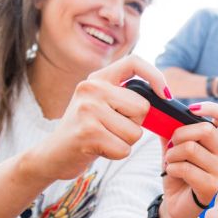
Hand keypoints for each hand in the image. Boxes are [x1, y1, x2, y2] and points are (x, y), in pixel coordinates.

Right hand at [27, 55, 165, 180]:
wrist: (52, 155)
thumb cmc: (87, 132)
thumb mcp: (103, 105)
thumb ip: (126, 98)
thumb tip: (164, 97)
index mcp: (97, 79)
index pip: (133, 62)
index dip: (155, 75)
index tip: (165, 95)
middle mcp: (91, 88)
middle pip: (142, 108)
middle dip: (134, 125)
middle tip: (110, 128)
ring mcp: (88, 109)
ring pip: (135, 132)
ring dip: (124, 142)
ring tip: (103, 139)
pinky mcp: (88, 133)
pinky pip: (124, 149)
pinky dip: (116, 154)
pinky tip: (98, 149)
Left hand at [158, 102, 217, 217]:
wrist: (175, 205)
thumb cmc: (177, 174)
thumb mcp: (173, 148)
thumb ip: (171, 130)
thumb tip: (163, 112)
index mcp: (217, 142)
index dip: (209, 108)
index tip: (191, 110)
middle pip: (206, 129)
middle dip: (180, 134)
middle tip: (171, 146)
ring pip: (191, 148)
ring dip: (172, 155)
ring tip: (170, 163)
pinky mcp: (211, 186)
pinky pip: (186, 168)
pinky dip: (172, 168)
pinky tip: (172, 174)